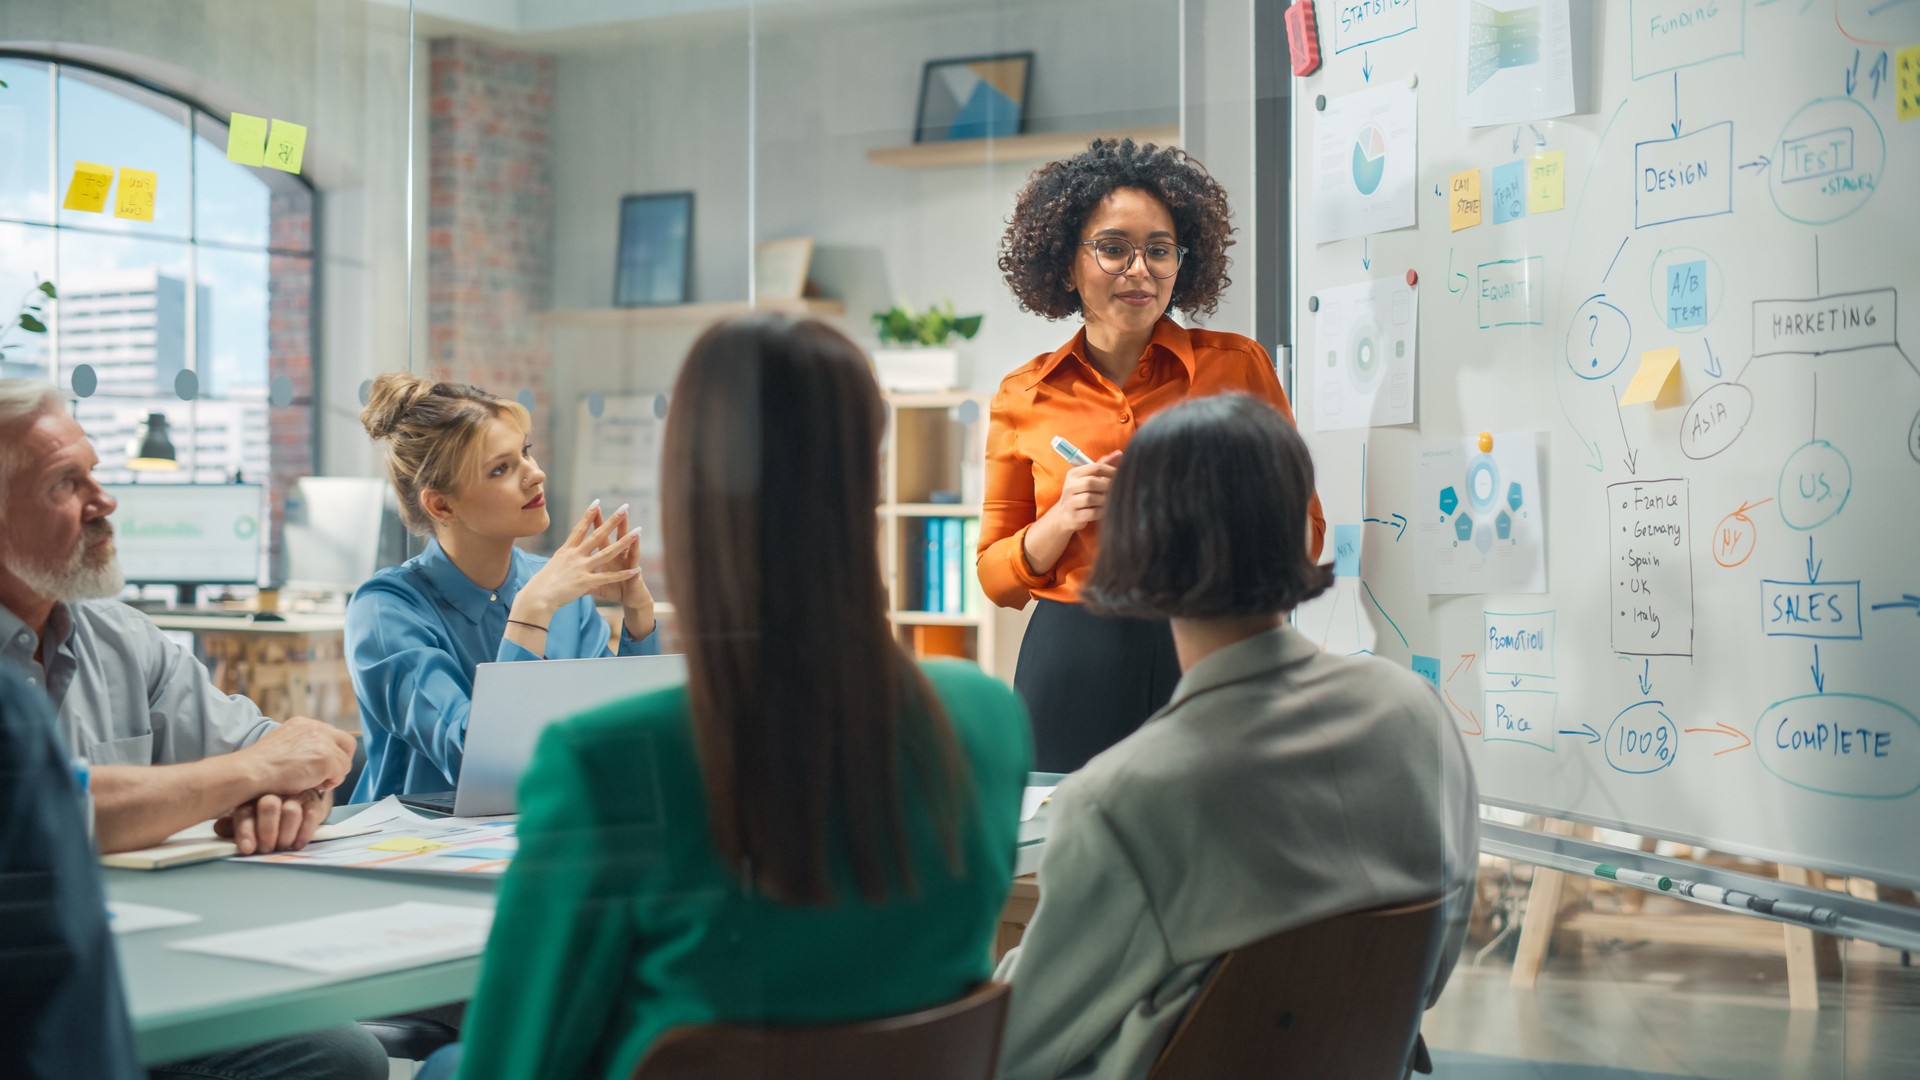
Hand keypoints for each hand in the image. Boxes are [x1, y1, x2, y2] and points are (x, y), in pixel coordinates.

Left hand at [216, 788, 333, 854]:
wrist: (300, 799)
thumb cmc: (270, 814)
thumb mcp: (249, 818)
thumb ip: (234, 824)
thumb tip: (219, 828)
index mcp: (252, 796)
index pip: (246, 811)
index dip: (245, 831)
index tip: (248, 848)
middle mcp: (274, 791)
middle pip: (269, 805)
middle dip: (268, 831)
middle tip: (268, 848)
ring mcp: (295, 795)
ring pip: (291, 811)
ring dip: (286, 834)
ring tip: (283, 846)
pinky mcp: (314, 801)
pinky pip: (310, 816)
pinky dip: (303, 833)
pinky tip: (296, 844)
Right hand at [242, 718, 353, 794]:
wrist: (252, 772)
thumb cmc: (261, 766)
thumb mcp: (282, 745)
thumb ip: (301, 746)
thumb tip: (314, 757)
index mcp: (304, 723)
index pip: (332, 735)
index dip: (331, 752)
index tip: (320, 766)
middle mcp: (316, 727)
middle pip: (346, 743)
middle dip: (340, 761)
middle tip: (325, 776)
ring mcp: (324, 742)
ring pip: (345, 762)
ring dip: (332, 775)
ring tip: (312, 783)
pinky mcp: (328, 758)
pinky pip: (341, 774)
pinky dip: (330, 783)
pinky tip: (313, 786)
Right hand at [514, 501, 642, 621]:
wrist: (536, 597)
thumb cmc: (541, 584)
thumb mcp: (552, 565)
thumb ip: (563, 559)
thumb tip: (564, 555)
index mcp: (566, 550)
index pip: (579, 528)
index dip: (588, 515)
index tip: (597, 502)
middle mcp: (575, 556)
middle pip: (597, 535)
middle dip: (612, 521)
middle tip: (625, 508)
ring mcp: (581, 568)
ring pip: (607, 552)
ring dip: (624, 542)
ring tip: (638, 532)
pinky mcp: (586, 582)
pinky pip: (609, 577)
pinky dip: (623, 574)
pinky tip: (636, 570)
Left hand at [584, 503, 656, 636]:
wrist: (632, 600)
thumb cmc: (615, 591)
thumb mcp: (595, 585)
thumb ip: (582, 579)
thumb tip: (566, 578)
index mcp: (604, 558)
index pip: (596, 538)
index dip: (593, 525)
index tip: (590, 510)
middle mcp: (616, 556)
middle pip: (610, 536)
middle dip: (608, 522)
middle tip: (604, 506)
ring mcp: (626, 561)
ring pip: (625, 543)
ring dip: (625, 530)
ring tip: (625, 515)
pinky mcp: (634, 570)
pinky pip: (634, 558)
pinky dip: (635, 548)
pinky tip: (637, 536)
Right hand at [1047, 450, 1123, 533]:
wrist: (1064, 515)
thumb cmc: (1081, 493)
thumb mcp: (1088, 477)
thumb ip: (1103, 465)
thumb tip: (1120, 453)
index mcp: (1073, 474)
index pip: (1095, 467)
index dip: (1111, 471)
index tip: (1120, 476)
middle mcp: (1069, 487)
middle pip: (1090, 482)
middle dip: (1106, 486)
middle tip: (1116, 490)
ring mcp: (1070, 502)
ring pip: (1090, 498)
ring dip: (1104, 500)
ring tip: (1110, 500)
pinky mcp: (1073, 517)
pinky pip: (1092, 513)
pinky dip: (1102, 511)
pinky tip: (1105, 510)